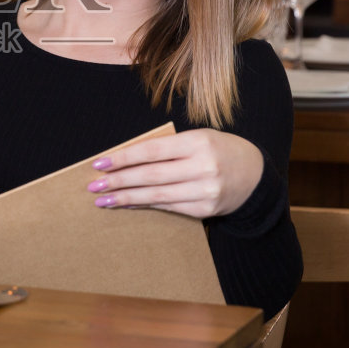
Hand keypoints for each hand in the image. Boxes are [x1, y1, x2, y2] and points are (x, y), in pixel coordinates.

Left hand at [86, 128, 263, 218]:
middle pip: (151, 176)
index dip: (123, 158)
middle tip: (94, 186)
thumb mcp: (197, 138)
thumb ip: (167, 147)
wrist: (255, 175)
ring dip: (127, 198)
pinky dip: (146, 205)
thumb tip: (126, 160)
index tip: (99, 163)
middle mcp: (203, 167)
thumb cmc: (218, 149)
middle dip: (119, 181)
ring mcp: (206, 191)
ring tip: (104, 200)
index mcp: (198, 142)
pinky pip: (169, 207)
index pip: (152, 151)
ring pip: (157, 196)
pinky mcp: (205, 209)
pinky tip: (128, 204)